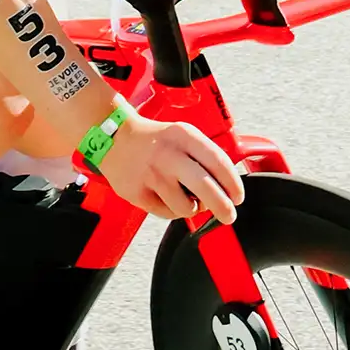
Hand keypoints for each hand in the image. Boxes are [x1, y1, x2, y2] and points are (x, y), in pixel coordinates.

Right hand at [100, 111, 243, 223]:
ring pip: (186, 207)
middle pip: (205, 188)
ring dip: (193, 208)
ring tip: (187, 198)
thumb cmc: (154, 139)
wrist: (112, 137)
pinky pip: (166, 213)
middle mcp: (168, 155)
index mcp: (184, 136)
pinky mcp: (137, 193)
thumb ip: (205, 155)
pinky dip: (172, 210)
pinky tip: (167, 197)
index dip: (233, 184)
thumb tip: (228, 185)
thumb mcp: (183, 134)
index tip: (238, 197)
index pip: (218, 162)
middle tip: (228, 215)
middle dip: (223, 207)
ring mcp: (152, 175)